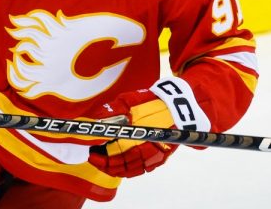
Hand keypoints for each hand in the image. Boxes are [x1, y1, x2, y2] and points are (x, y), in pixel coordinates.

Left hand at [87, 77, 210, 177]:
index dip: (101, 156)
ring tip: (104, 163)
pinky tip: (120, 166)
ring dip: (115, 169)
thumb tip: (94, 121)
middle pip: (122, 164)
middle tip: (94, 158)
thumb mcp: (130, 100)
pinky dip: (128, 171)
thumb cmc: (152, 101)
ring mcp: (156, 154)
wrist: (179, 105)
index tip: (91, 152)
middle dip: (105, 164)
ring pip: (131, 170)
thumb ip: (113, 111)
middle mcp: (148, 147)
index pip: (115, 152)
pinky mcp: (161, 157)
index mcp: (139, 134)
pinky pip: (142, 170)